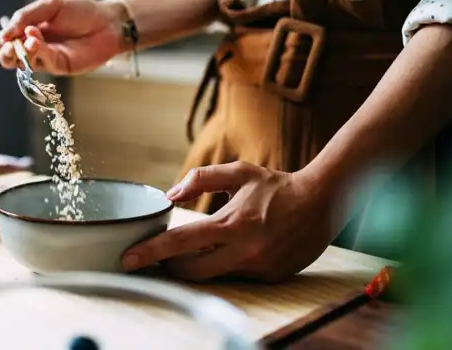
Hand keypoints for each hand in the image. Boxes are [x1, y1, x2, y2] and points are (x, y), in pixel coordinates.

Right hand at [0, 0, 125, 75]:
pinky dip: (36, 52)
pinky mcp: (58, 66)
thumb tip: (5, 32)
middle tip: (10, 45)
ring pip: (20, 64)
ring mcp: (45, 58)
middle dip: (2, 52)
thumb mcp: (50, 5)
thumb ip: (26, 15)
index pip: (1, 42)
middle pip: (5, 57)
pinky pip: (40, 62)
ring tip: (29, 40)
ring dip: (19, 53)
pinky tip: (38, 41)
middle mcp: (32, 46)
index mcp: (26, 29)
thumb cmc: (80, 10)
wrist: (107, 22)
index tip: (3, 37)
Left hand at [121, 162, 339, 281]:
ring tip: (187, 253)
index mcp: (231, 223)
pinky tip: (225, 252)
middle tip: (157, 258)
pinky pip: (236, 277)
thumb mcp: (238, 173)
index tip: (128, 258)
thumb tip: (171, 194)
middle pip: (191, 272)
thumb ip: (201, 179)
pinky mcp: (270, 277)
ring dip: (196, 267)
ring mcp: (258, 268)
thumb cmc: (277, 186)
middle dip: (169, 267)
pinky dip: (224, 267)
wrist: (324, 202)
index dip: (150, 252)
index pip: (180, 243)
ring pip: (213, 277)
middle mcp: (243, 251)